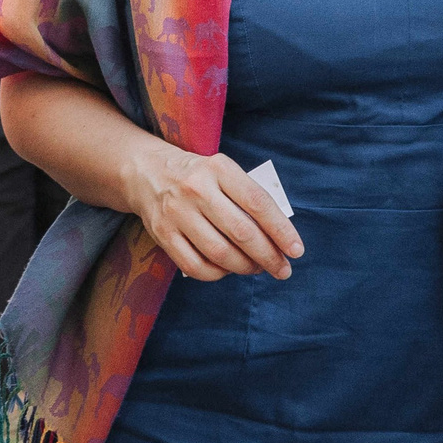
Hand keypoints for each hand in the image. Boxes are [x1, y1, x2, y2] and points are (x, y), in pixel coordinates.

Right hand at [124, 145, 301, 279]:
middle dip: (269, 256)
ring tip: (256, 268)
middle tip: (282, 269)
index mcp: (219, 168)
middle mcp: (197, 189)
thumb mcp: (223, 172)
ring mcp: (177, 212)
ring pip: (220, 253)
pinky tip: (227, 269)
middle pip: (242, 232)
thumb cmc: (198, 176)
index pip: (258, 203)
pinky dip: (217, 274)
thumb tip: (278, 237)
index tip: (296, 250)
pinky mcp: (162, 233)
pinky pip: (195, 266)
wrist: (146, 172)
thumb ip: (248, 197)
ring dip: (245, 267)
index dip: (281, 230)